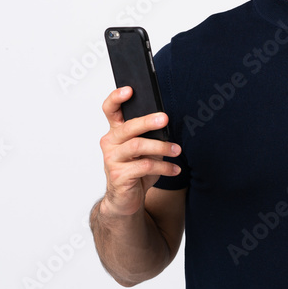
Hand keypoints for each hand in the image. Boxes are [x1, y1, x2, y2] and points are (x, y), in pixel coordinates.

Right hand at [99, 86, 181, 217]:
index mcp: (115, 131)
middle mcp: (110, 142)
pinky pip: (145, 166)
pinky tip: (174, 169)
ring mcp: (112, 159)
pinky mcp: (119, 175)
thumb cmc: (137, 169)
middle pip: (128, 127)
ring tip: (177, 150)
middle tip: (165, 118)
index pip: (110, 109)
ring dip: (161, 147)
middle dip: (148, 121)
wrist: (126, 199)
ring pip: (137, 146)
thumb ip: (149, 134)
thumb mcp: (145, 149)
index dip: (117, 98)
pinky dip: (164, 167)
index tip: (130, 90)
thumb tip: (164, 122)